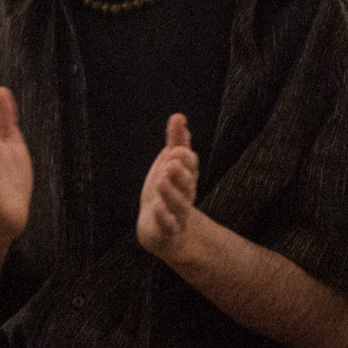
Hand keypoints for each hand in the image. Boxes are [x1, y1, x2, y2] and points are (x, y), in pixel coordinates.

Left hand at [137, 113, 201, 261]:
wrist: (160, 228)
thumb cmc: (166, 190)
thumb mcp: (169, 163)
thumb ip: (175, 142)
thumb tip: (179, 116)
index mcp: (186, 178)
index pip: (191, 166)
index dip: (185, 157)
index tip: (175, 148)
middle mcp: (185, 196)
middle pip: (187, 184)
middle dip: (181, 173)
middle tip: (171, 162)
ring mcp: (177, 214)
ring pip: (178, 205)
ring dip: (171, 192)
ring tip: (162, 180)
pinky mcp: (166, 231)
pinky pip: (168, 226)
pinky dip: (164, 217)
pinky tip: (157, 208)